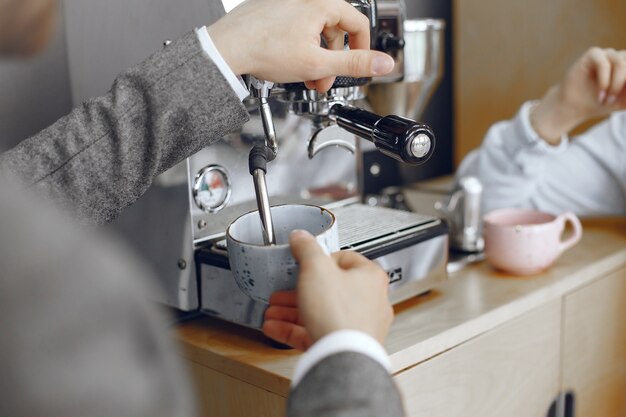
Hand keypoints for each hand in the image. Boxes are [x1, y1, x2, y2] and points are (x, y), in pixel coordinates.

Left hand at [207, 0, 394, 92]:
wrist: (227, 49)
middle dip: (331, 61)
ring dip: (315, 59)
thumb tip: (384, 63)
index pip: (358, 24)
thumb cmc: (264, 50)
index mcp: (322, 3)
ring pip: (313, 33)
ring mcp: (288, 3)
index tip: (358, 67)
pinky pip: (295, 29)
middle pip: (334, 31)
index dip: (362, 50)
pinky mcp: (273, 10)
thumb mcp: (318, 63)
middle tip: (323, 81)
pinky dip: (298, 48)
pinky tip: (289, 66)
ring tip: (305, 77)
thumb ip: (355, 64)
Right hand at [262, 230, 392, 350]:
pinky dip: (294, 329)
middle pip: (328, 289)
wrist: (343, 357)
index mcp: (369, 277)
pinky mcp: (344, 345)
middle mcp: (369, 301)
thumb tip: (300, 236)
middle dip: (297, 291)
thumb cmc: (339, 314)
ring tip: (272, 311)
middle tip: (282, 292)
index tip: (303, 264)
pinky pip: (316, 333)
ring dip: (292, 311)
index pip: (343, 259)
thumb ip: (306, 249)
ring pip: (320, 313)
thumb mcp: (316, 269)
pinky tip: (275, 327)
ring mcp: (358, 326)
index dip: (319, 261)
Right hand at [531, 48, 625, 143]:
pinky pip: (604, 65)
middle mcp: (621, 57)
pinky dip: (604, 81)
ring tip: (606, 99)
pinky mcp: (593, 54)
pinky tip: (600, 93)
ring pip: (621, 63)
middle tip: (612, 102)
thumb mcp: (625, 101)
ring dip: (615, 84)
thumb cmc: (600, 104)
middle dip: (622, 85)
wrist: (574, 107)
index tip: (623, 99)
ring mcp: (608, 54)